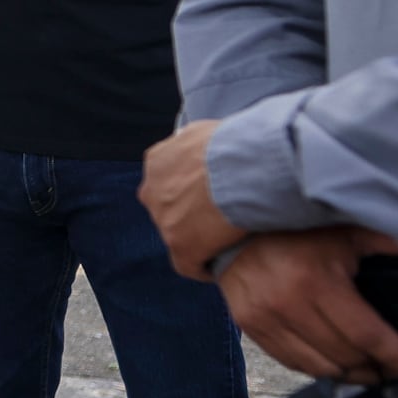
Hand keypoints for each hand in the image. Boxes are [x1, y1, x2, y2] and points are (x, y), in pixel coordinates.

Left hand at [139, 120, 246, 278]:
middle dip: (188, 213)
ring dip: (198, 239)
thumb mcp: (208, 130)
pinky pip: (188, 264)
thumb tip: (205, 142)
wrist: (245, 167)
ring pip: (177, 235)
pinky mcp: (180, 246)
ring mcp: (164, 220)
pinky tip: (219, 267)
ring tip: (224, 242)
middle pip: (167, 207)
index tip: (209, 195)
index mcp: (158, 161)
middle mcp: (152, 190)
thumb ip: (198, 141)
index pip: (166, 180)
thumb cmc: (236, 143)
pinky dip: (203, 266)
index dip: (189, 190)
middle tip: (220, 217)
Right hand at [217, 228, 397, 384]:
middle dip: (380, 368)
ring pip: (321, 368)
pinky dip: (321, 369)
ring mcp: (265, 319)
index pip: (368, 334)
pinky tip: (339, 365)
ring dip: (352, 374)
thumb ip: (387, 243)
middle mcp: (288, 304)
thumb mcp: (345, 232)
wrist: (234, 230)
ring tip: (373, 372)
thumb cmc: (297, 230)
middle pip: (347, 356)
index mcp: (317, 280)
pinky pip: (294, 364)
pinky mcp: (250, 328)